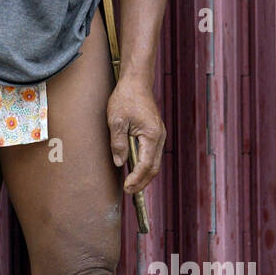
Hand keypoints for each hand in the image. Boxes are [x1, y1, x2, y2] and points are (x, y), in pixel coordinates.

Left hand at [106, 77, 165, 193]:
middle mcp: (159, 137)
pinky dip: (145, 165)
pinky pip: (152, 154)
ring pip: (155, 162)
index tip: (126, 188)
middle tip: (129, 192)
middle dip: (142, 182)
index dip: (136, 179)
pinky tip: (135, 170)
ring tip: (132, 185)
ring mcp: (159, 135)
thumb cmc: (125, 98)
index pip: (145, 164)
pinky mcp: (155, 133)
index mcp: (152, 135)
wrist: (136, 82)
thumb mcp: (116, 121)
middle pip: (154, 167)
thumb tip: (120, 163)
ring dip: (144, 175)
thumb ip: (118, 143)